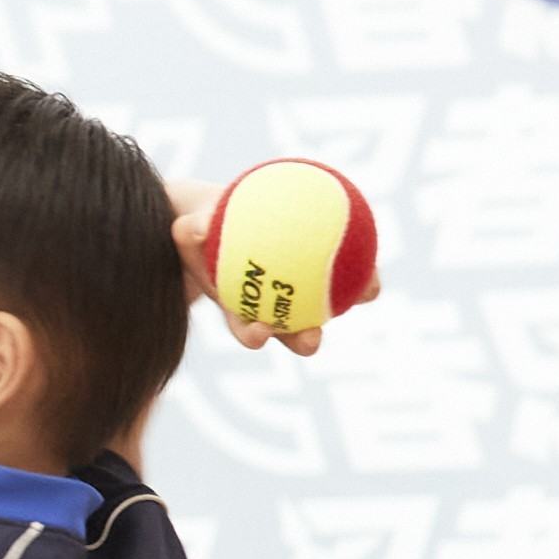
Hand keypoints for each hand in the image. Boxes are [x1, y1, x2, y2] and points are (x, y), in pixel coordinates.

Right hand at [165, 179, 374, 355]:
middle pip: (292, 331)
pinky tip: (368, 240)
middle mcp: (272, 307)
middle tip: (311, 337)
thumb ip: (190, 231)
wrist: (224, 219)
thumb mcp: (188, 228)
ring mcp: (299, 291)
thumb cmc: (201, 227)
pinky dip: (356, 257)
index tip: (259, 333)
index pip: (245, 328)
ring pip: (326, 301)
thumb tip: (198, 226)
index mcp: (239, 307)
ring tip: (369, 292)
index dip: (252, 335)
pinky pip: (340, 264)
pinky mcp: (320, 268)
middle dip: (304, 339)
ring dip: (348, 299)